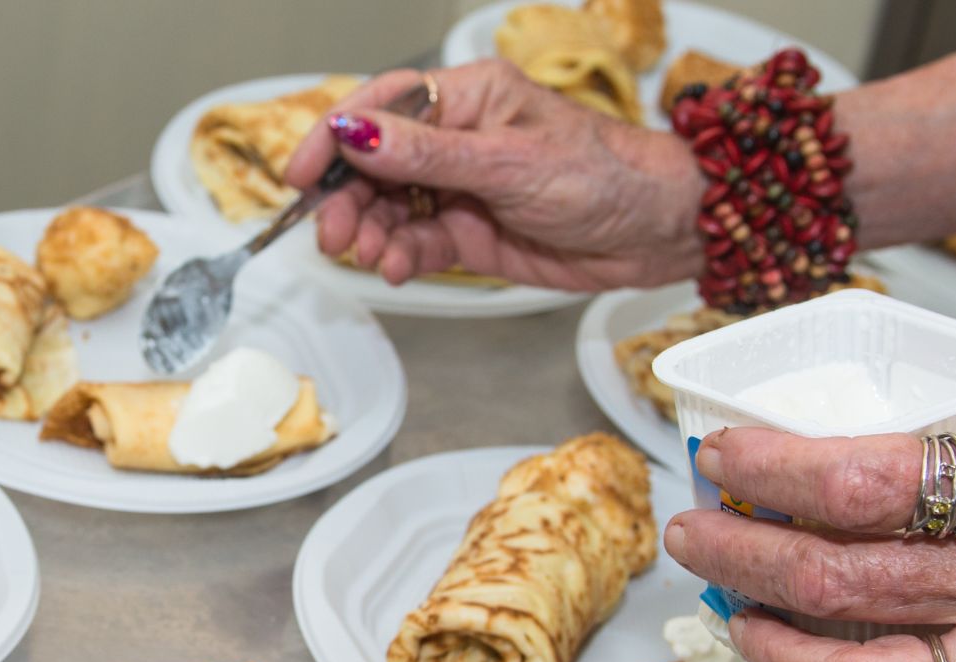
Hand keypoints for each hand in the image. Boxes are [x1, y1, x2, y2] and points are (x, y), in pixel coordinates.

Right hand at [284, 60, 704, 288]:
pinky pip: (417, 243)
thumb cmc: (601, 177)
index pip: (381, 107)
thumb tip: (355, 133)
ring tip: (369, 256)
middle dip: (348, 199)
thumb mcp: (508, 163)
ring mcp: (461, 189)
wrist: (654, 233)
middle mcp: (457, 140)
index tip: (300, 174)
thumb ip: (427, 155)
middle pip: (375, 164)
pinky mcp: (471, 234)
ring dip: (370, 233)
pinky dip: (400, 257)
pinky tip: (396, 269)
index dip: (334, 138)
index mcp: (467, 98)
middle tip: (334, 235)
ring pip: (390, 208)